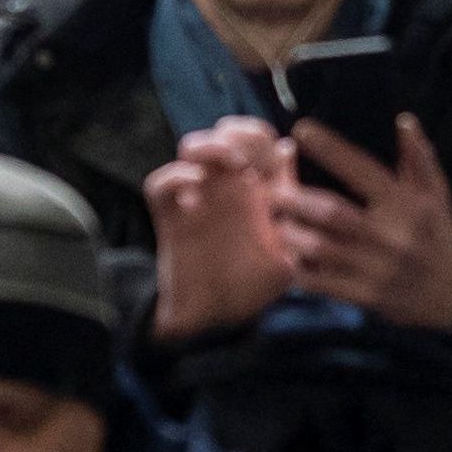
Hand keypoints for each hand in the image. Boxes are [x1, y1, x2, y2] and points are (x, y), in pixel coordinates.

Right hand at [143, 121, 295, 341]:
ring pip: (193, 146)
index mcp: (256, 189)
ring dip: (211, 147)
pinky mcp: (170, 216)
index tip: (272, 164)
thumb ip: (292, 204)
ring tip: (230, 164)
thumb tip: (288, 150)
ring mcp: (197, 197)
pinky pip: (160, 183)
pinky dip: (175, 179)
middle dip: (240, 134)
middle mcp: (226, 186)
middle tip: (251, 159)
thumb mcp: (288, 247)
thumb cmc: (255, 286)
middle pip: (226, 132)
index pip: (259, 140)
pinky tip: (195, 197)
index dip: (265, 141)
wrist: (216, 319)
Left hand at [275, 115, 451, 332]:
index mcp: (407, 206)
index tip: (300, 131)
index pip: (363, 170)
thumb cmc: (440, 238)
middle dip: (294, 198)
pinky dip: (300, 270)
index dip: (330, 149)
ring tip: (275, 221)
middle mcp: (391, 235)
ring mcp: (377, 268)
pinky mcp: (366, 296)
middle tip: (271, 188)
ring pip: (320, 248)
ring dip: (290, 233)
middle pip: (331, 212)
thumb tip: (404, 120)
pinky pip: (322, 282)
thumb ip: (420, 158)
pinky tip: (288, 256)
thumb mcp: (438, 196)